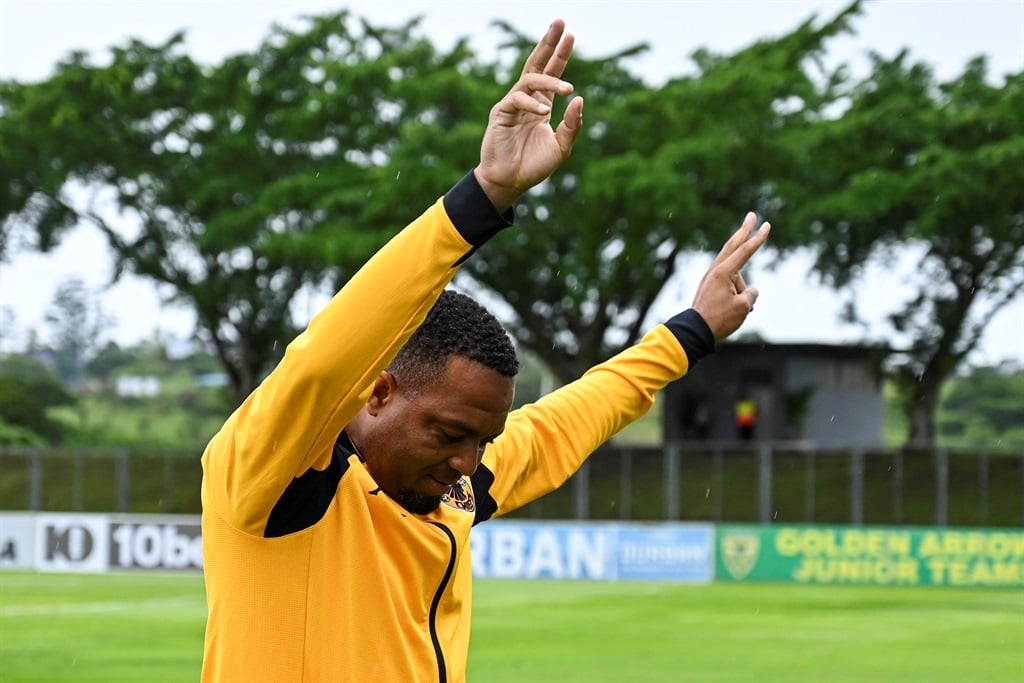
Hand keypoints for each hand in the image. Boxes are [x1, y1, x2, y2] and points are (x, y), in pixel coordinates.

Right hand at [475, 19, 584, 211]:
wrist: (511, 182)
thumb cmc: (534, 166)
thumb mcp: (561, 147)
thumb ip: (572, 125)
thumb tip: (579, 98)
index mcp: (542, 105)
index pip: (552, 73)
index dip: (560, 54)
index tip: (571, 35)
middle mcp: (527, 100)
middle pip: (537, 64)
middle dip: (548, 43)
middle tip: (560, 23)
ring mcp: (512, 105)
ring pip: (529, 79)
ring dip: (549, 80)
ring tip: (567, 88)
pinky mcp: (500, 114)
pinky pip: (516, 99)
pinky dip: (532, 103)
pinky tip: (544, 111)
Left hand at [691, 212, 770, 340]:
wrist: (695, 331)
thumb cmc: (719, 319)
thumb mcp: (743, 307)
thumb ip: (751, 295)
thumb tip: (750, 291)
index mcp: (723, 272)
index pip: (745, 251)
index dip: (758, 238)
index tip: (767, 225)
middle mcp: (715, 271)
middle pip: (733, 246)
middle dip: (744, 231)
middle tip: (752, 215)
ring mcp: (711, 278)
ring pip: (736, 278)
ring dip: (742, 293)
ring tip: (733, 312)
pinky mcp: (710, 287)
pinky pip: (730, 286)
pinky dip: (737, 295)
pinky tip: (735, 311)